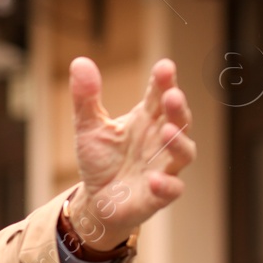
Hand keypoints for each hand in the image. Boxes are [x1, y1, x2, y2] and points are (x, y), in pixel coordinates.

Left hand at [67, 56, 195, 248]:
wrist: (97, 201)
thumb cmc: (101, 161)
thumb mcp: (88, 127)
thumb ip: (86, 97)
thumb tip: (79, 61)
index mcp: (148, 119)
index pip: (160, 96)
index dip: (164, 82)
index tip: (164, 66)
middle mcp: (162, 140)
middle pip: (178, 120)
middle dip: (177, 108)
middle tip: (171, 95)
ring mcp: (164, 167)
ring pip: (183, 153)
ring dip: (178, 142)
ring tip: (166, 131)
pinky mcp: (159, 195)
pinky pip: (171, 190)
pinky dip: (165, 184)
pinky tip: (154, 179)